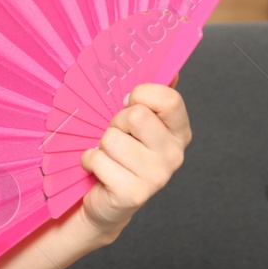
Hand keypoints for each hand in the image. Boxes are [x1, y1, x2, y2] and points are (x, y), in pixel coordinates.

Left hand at [75, 73, 191, 243]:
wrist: (105, 200)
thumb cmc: (118, 153)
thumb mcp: (134, 123)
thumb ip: (151, 96)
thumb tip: (172, 68)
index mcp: (179, 132)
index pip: (169, 99)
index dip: (141, 95)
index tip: (128, 103)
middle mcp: (174, 154)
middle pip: (136, 116)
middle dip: (115, 122)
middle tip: (116, 136)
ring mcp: (157, 177)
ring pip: (112, 138)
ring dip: (100, 145)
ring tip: (107, 156)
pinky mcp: (133, 194)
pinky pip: (98, 159)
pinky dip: (89, 161)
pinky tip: (97, 171)